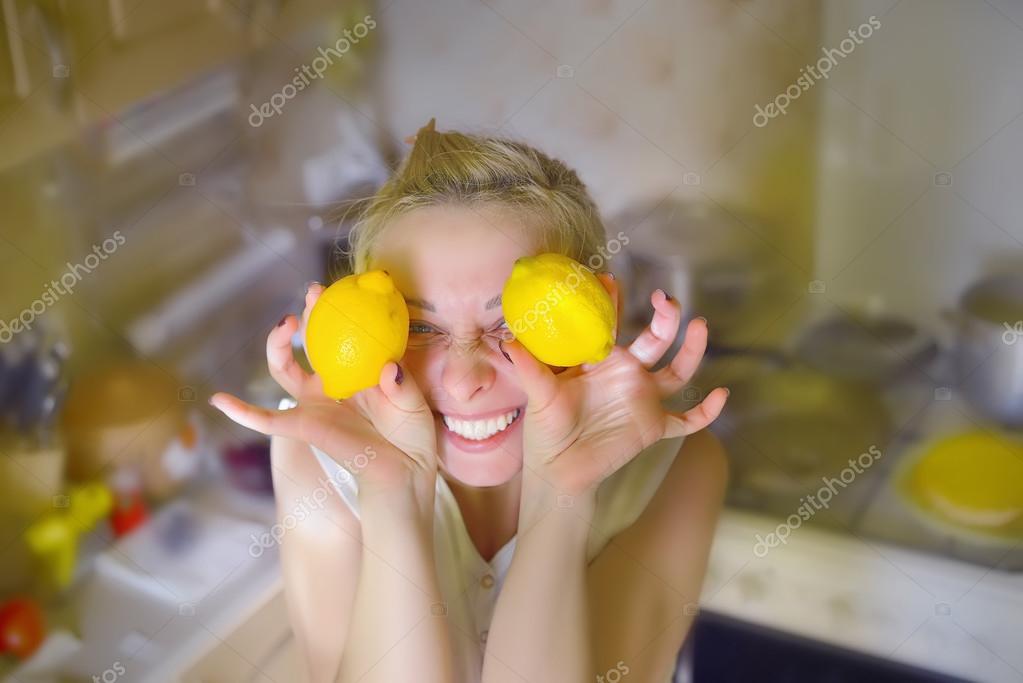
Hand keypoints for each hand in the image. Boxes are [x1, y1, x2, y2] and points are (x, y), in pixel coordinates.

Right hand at [209, 284, 437, 512]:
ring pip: (285, 369)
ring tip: (285, 324)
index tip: (340, 288)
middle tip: (314, 293)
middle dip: (308, 316)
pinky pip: (268, 420)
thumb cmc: (412, 441)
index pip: (342, 336)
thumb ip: (402, 386)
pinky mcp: (304, 427)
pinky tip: (218, 400)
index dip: (336, 312)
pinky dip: (242, 411)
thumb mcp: (414, 407)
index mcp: (358, 374)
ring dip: (277, 344)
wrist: (404, 476)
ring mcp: (315, 405)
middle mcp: (333, 386)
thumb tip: (388, 368)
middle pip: (310, 344)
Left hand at [501, 276, 727, 499]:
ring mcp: (643, 398)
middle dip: (664, 319)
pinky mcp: (654, 426)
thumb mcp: (538, 396)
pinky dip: (706, 411)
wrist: (559, 470)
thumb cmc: (546, 429)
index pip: (610, 324)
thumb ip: (529, 367)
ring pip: (677, 371)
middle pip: (654, 340)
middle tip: (667, 301)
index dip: (612, 302)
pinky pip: (687, 420)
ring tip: (699, 326)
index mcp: (599, 360)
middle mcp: (626, 373)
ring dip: (691, 350)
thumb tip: (509, 340)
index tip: (610, 280)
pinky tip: (722, 395)